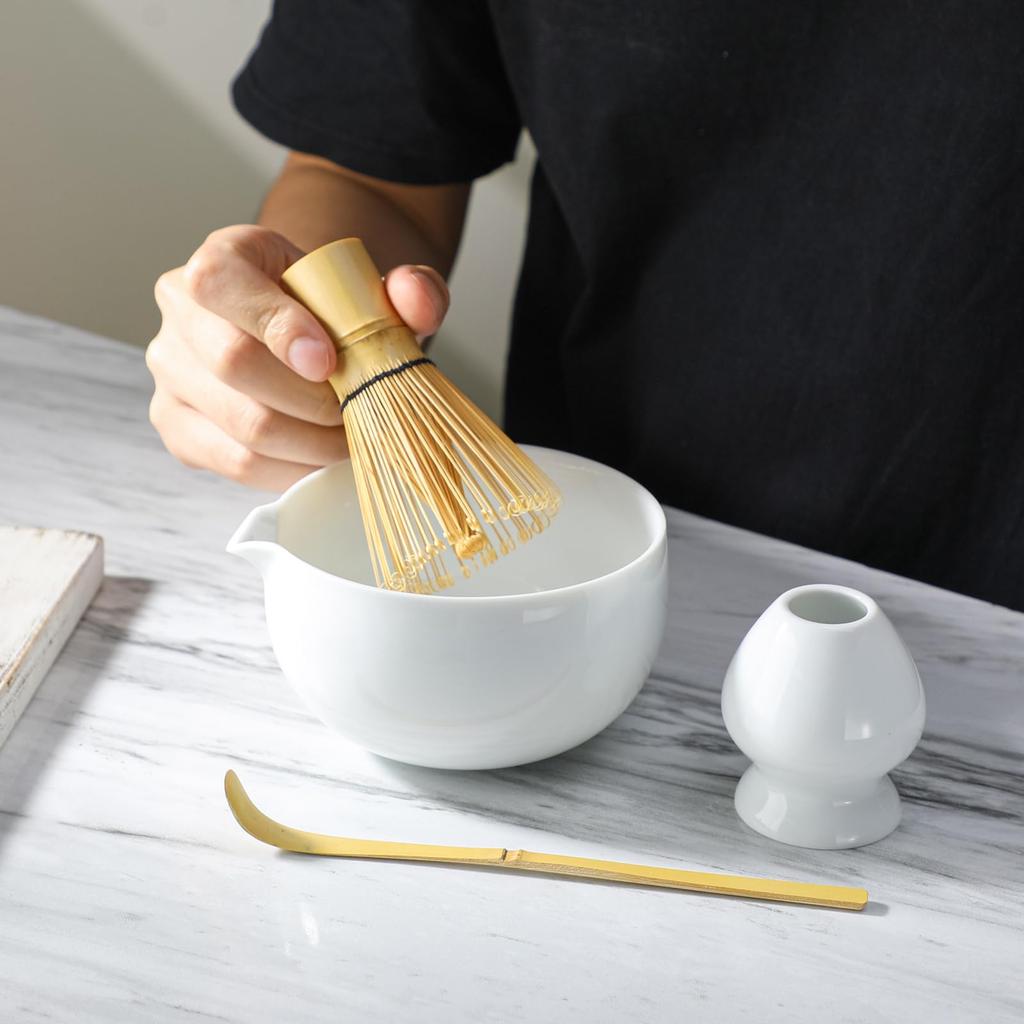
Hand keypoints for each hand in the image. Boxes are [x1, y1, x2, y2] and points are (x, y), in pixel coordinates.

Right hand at [147, 225, 449, 489]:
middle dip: (312, 399)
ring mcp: (171, 373)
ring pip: (240, 423)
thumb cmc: (333, 312)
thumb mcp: (374, 290)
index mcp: (222, 259)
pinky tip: (323, 459)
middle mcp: (181, 312)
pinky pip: (235, 463)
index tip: (329, 362)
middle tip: (358, 409)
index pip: (222, 283)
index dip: (277, 326)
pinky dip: (292, 469)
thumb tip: (416, 302)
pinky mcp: (178, 427)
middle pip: (233, 362)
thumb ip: (410, 288)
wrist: (308, 337)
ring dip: (311, 442)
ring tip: (351, 438)